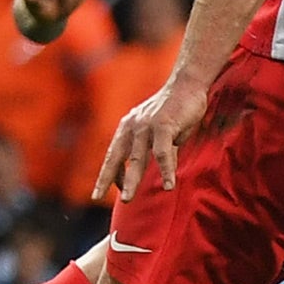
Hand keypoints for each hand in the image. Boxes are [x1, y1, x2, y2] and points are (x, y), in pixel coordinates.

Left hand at [95, 74, 209, 202]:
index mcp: (127, 128)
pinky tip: (169, 186)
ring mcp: (147, 126)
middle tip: (95, 196)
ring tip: (126, 199)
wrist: (188, 84)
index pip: (112, 155)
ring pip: (137, 159)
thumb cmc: (174, 110)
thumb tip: (154, 173)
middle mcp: (133, 127)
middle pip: (117, 158)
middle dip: (107, 179)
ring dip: (131, 180)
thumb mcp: (158, 133)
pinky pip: (162, 152)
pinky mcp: (164, 125)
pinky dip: (166, 170)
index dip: (106, 174)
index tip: (98, 192)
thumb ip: (153, 151)